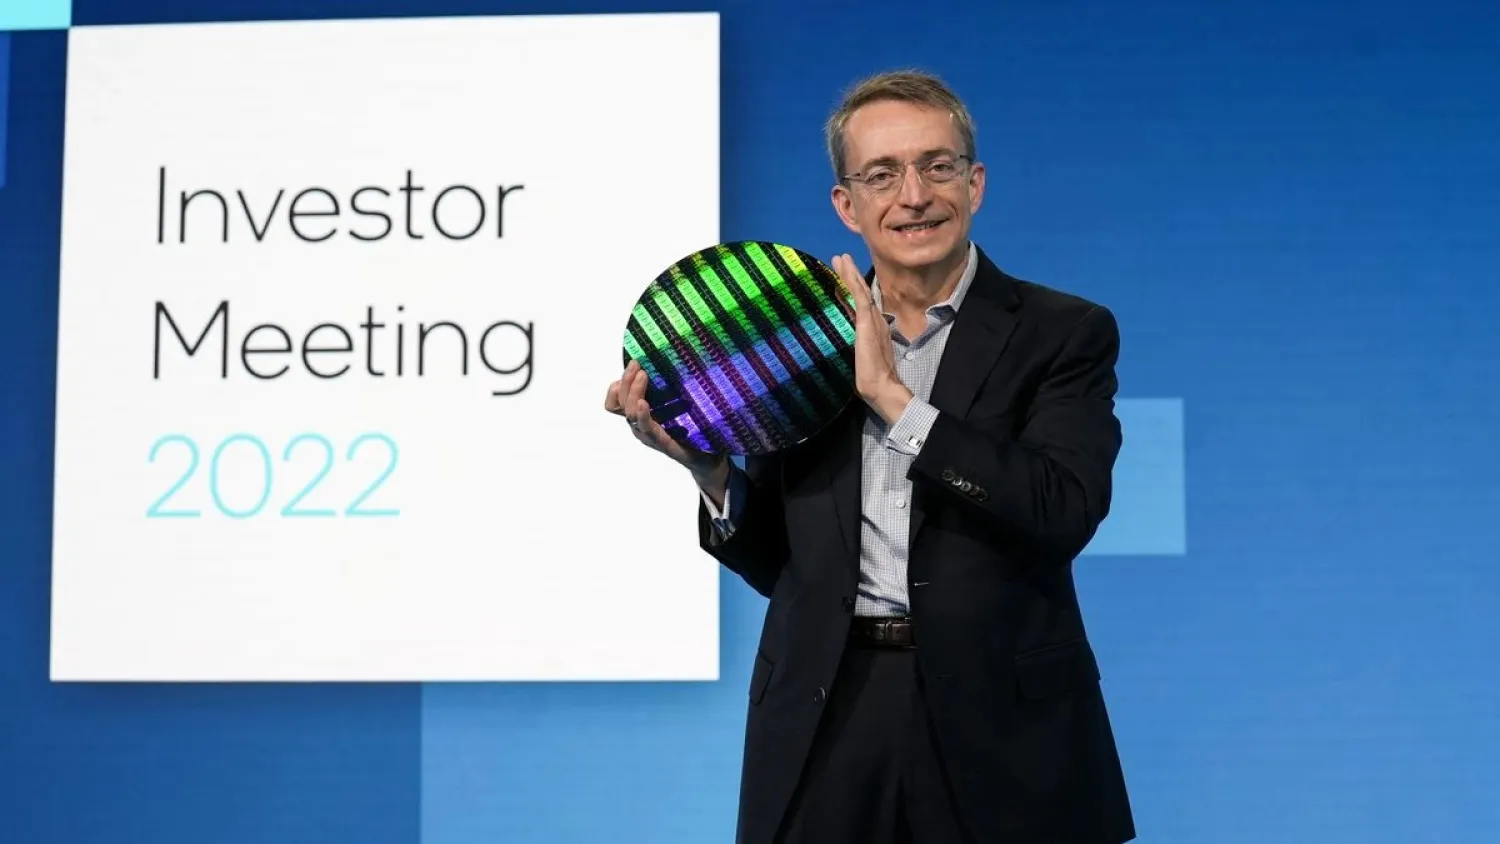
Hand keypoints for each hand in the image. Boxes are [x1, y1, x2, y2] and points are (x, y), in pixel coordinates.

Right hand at [604, 360, 725, 482]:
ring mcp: (648, 435)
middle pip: (620, 402)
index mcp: (640, 414)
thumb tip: (667, 359)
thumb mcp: (677, 403)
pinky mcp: (662, 443)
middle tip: (637, 364)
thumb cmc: (692, 428)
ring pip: (630, 413)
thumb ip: (668, 387)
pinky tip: (643, 404)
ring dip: (634, 392)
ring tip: (644, 376)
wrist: (709, 457)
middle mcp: (640, 424)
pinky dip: (642, 415)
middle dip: (627, 380)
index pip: (615, 401)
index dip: (618, 385)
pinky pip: (646, 428)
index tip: (633, 366)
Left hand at [831, 253, 912, 423]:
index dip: (853, 287)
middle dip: (851, 274)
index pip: (862, 302)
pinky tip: (847, 273)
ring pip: (861, 291)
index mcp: (873, 327)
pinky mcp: (868, 323)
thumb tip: (852, 340)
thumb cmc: (871, 376)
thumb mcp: (862, 355)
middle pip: (862, 291)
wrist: (880, 385)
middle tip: (841, 257)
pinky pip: (861, 299)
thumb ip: (858, 343)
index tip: (843, 274)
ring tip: (841, 258)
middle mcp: (874, 319)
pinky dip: (854, 285)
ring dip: (850, 274)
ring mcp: (872, 320)